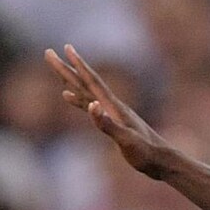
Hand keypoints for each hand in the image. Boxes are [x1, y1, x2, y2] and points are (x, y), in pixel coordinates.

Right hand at [45, 45, 173, 178]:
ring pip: (85, 92)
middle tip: (48, 53)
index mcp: (113, 107)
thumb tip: (92, 105)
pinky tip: (67, 96)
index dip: (79, 65)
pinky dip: (77, 99)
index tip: (66, 48)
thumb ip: (108, 124)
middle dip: (66, 67)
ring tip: (58, 68)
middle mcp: (111, 105)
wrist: (160, 161)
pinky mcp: (110, 122)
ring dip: (70, 79)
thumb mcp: (126, 140)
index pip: (92, 82)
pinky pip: (88, 106)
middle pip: (84, 82)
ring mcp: (110, 113)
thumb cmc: (145, 153)